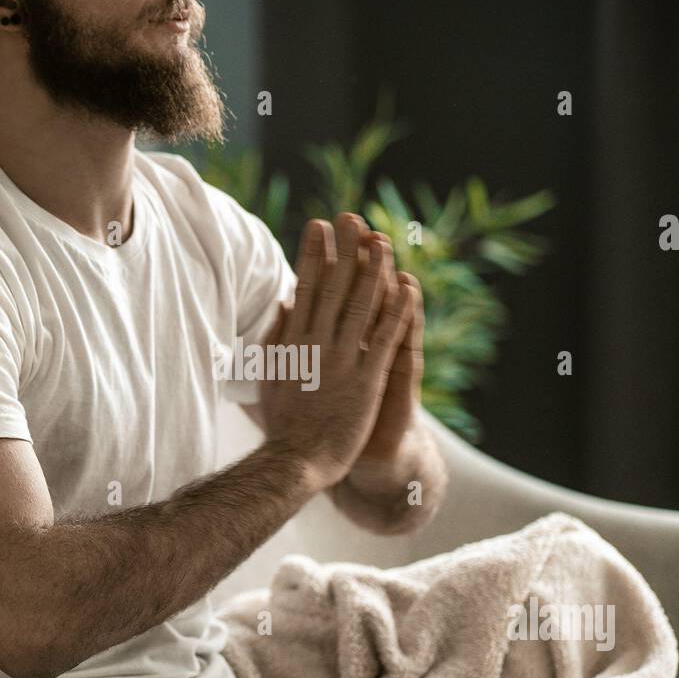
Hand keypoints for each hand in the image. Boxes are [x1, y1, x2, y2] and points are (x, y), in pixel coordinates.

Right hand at [257, 214, 415, 490]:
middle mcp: (316, 344)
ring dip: (374, 271)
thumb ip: (277, 337)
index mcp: (293, 341)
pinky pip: (384, 339)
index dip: (312, 254)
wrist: (295, 461)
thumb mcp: (270, 374)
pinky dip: (396, 312)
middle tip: (352, 217)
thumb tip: (283, 303)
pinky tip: (408, 288)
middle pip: (332, 286)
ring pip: (360, 305)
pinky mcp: (365, 380)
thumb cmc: (283, 423)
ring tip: (383, 241)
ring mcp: (341, 361)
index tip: (318, 226)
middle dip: (343, 249)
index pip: (303, 287)